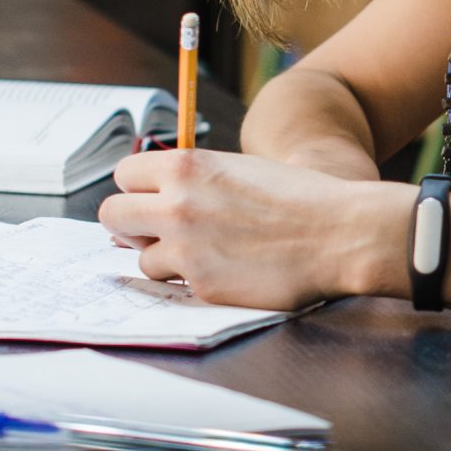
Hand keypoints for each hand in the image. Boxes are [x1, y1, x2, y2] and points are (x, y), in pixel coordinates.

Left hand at [98, 149, 411, 311]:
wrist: (337, 231)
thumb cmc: (295, 198)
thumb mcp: (237, 170)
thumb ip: (193, 181)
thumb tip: (153, 201)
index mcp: (186, 165)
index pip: (125, 174)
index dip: (137, 188)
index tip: (151, 199)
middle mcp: (176, 202)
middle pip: (112, 213)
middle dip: (129, 224)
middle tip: (156, 231)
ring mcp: (185, 245)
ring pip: (139, 256)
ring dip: (163, 257)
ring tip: (201, 252)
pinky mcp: (200, 283)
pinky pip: (172, 284)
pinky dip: (189, 281)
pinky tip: (220, 269)